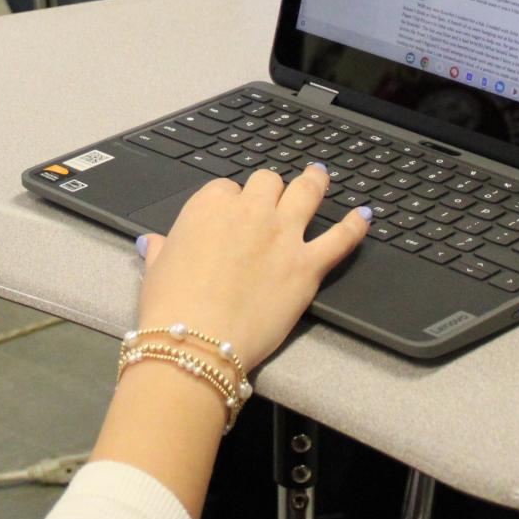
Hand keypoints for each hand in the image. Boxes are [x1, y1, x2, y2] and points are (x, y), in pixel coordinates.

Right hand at [135, 165, 367, 372]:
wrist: (197, 342)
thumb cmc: (170, 306)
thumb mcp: (157, 270)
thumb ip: (162, 250)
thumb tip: (153, 243)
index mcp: (209, 206)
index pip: (225, 189)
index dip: (229, 202)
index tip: (230, 215)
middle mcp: (249, 211)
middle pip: (267, 183)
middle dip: (269, 189)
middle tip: (274, 197)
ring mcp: (282, 235)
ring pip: (306, 192)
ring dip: (314, 182)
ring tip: (320, 176)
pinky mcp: (307, 265)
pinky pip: (340, 238)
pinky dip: (355, 225)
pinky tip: (364, 216)